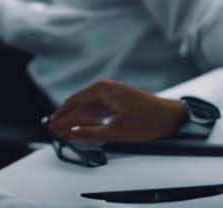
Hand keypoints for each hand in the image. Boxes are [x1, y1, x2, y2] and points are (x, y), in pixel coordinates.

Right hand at [46, 80, 186, 143]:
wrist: (171, 118)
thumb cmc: (149, 120)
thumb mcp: (117, 131)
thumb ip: (91, 133)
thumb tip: (71, 133)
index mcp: (104, 89)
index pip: (75, 101)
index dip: (61, 114)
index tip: (51, 125)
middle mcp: (106, 90)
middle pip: (79, 104)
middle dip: (66, 118)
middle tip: (52, 131)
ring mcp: (112, 97)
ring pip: (87, 109)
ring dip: (75, 120)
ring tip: (61, 132)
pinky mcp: (117, 105)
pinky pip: (96, 112)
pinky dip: (87, 121)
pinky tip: (79, 129)